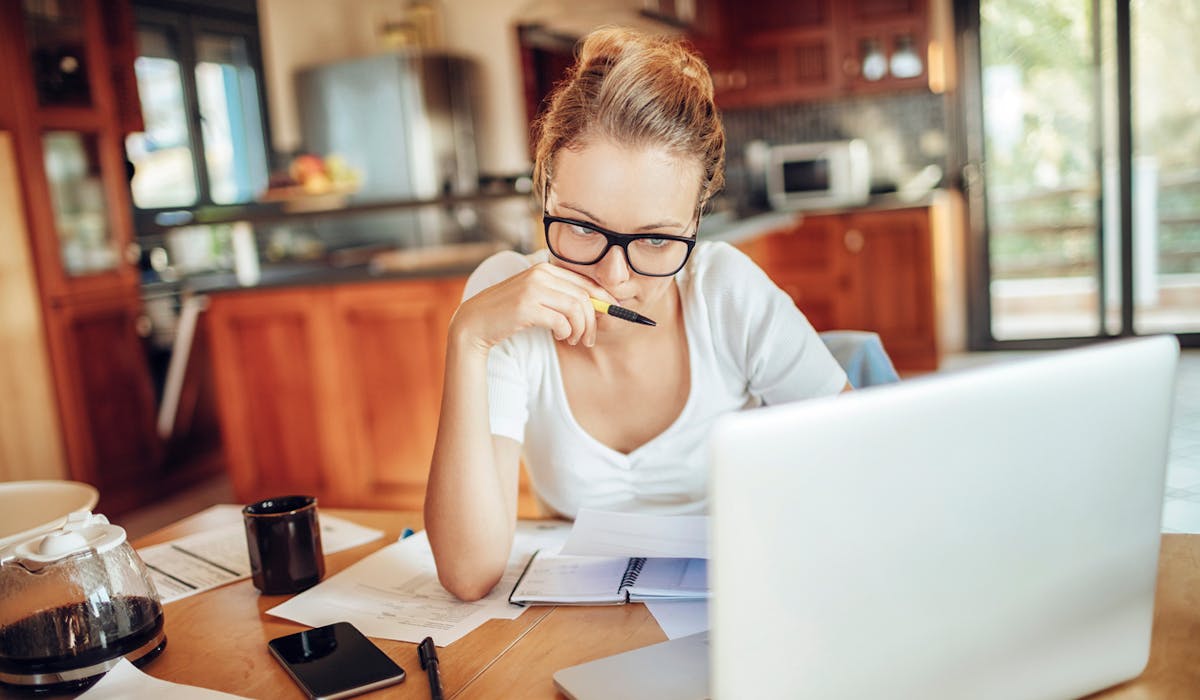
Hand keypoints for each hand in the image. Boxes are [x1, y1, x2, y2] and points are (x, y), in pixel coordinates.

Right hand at [450, 263, 615, 353]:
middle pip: (585, 296)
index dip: (604, 299)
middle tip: (589, 338)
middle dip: (594, 320)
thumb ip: (560, 296)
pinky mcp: (527, 307)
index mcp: (545, 269)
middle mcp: (540, 275)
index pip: (586, 282)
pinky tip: (561, 337)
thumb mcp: (535, 297)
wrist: (475, 322)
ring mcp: (533, 289)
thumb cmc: (507, 312)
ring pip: (577, 309)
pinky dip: (566, 332)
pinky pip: (561, 321)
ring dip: (581, 329)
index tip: (611, 315)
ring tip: (574, 339)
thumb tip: (597, 306)